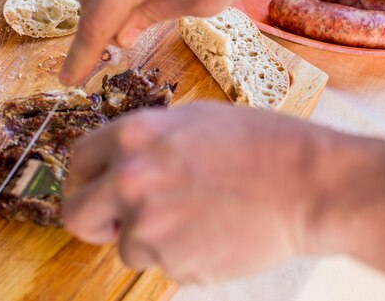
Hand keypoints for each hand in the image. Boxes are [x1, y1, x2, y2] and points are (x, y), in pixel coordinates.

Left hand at [62, 102, 384, 283]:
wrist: (309, 184)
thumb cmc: (259, 144)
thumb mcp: (191, 121)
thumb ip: (144, 144)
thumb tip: (115, 166)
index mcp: (133, 135)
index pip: (77, 160)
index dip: (82, 178)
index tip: (92, 189)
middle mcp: (130, 179)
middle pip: (75, 215)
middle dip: (93, 221)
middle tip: (116, 222)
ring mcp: (149, 225)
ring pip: (126, 247)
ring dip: (151, 239)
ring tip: (198, 218)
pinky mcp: (174, 262)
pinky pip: (163, 264)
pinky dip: (181, 255)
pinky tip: (213, 232)